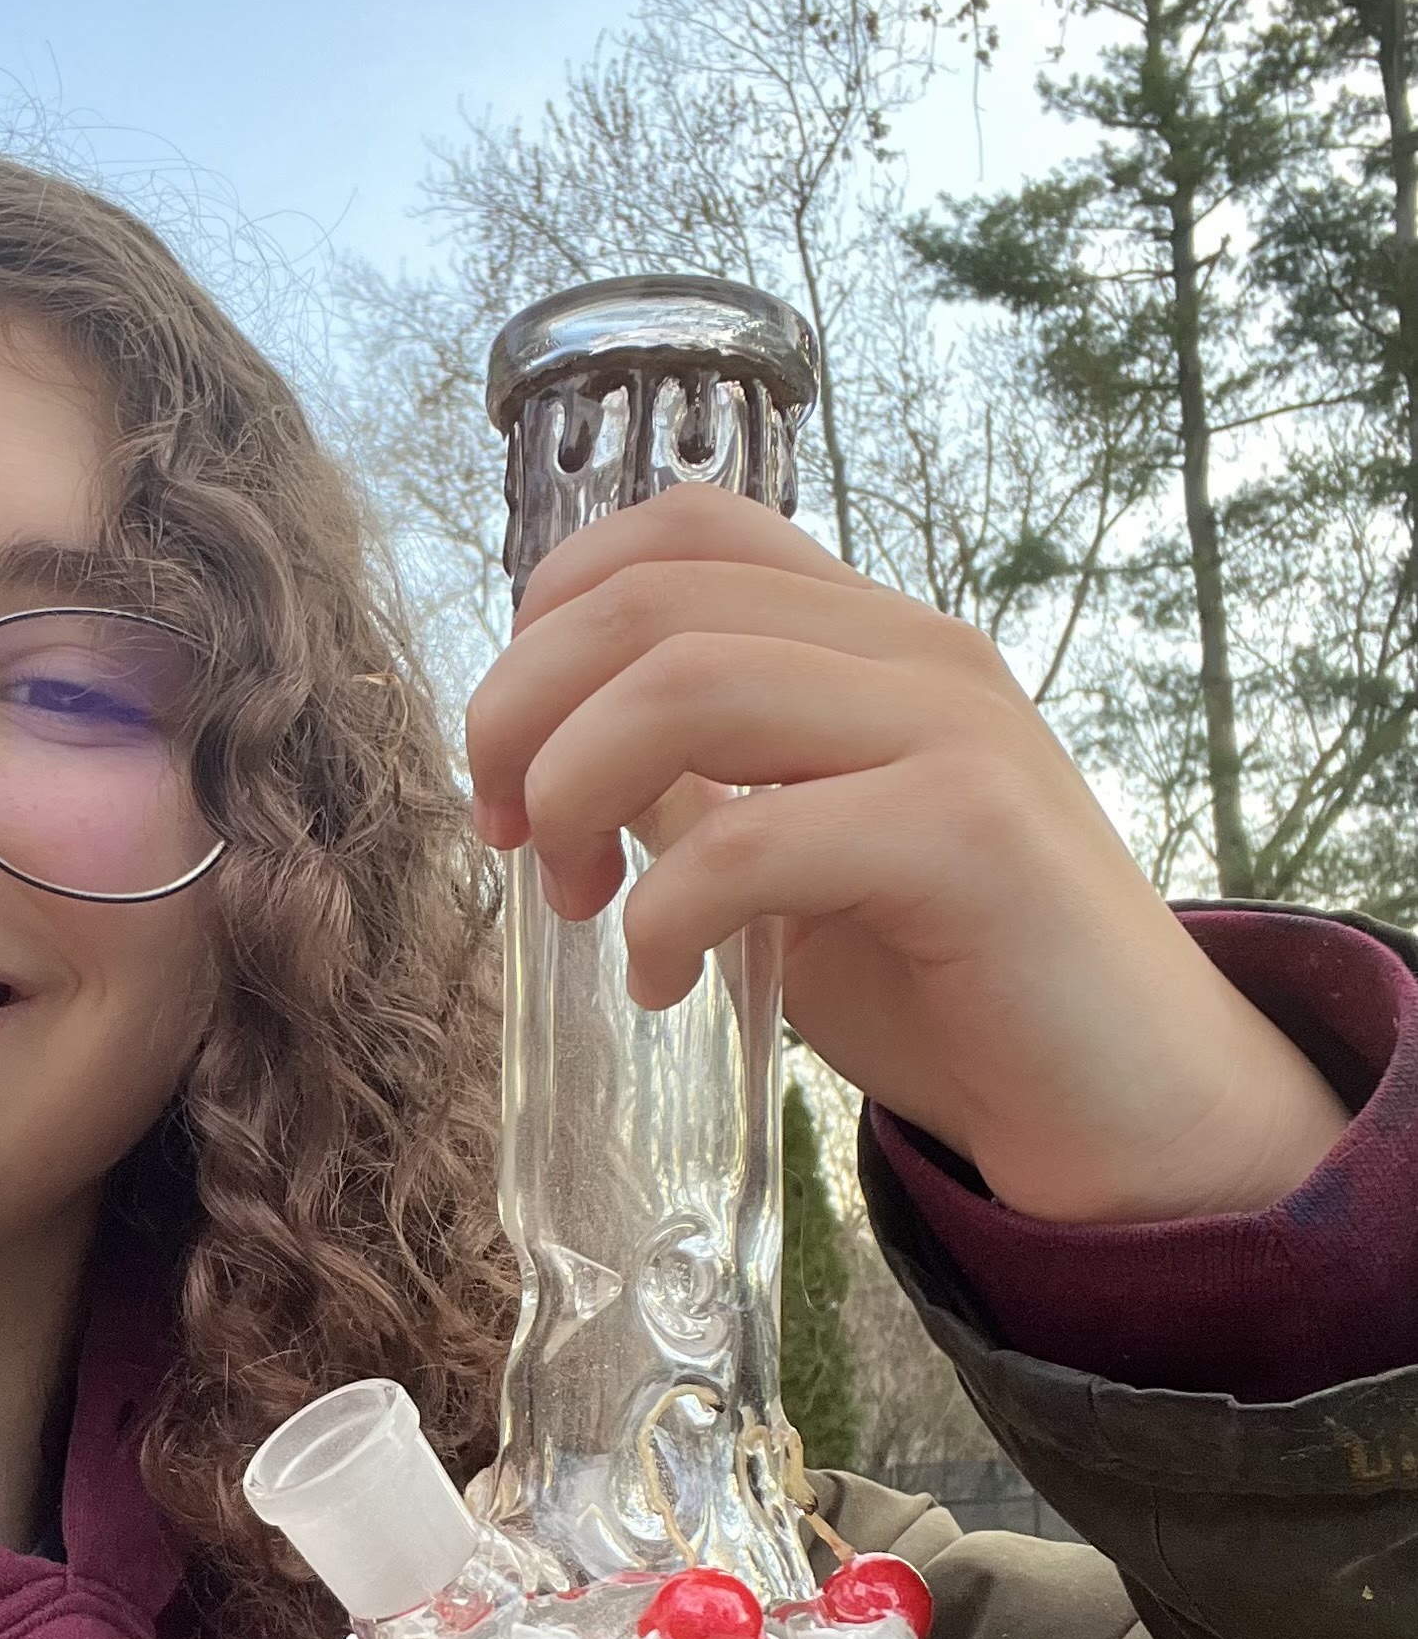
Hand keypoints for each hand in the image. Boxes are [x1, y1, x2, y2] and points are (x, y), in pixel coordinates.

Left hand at [464, 484, 1348, 1224]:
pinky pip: (753, 835)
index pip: (679, 530)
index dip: (547, 618)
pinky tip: (660, 983)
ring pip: (688, 682)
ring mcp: (953, 730)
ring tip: (575, 902)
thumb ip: (700, 790)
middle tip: (506, 839)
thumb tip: (551, 762)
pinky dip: (665, 913)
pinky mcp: (972, 837)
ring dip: (576, 794)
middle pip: (652, 600)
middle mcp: (916, 651)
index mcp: (870, 638)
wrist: (1132, 1108)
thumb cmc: (951, 990)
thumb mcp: (792, 863)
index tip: (505, 756)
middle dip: (524, 714)